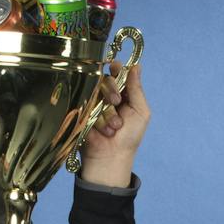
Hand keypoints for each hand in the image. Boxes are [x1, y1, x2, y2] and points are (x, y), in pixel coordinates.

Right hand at [79, 62, 149, 187]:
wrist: (113, 157)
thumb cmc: (130, 137)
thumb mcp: (141, 112)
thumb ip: (137, 89)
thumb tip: (136, 66)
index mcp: (123, 93)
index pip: (118, 72)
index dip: (116, 68)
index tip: (116, 67)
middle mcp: (107, 96)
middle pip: (105, 79)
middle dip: (112, 90)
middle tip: (117, 103)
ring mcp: (93, 104)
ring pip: (96, 93)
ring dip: (107, 111)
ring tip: (114, 128)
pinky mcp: (82, 113)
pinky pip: (88, 107)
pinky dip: (99, 120)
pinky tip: (104, 132)